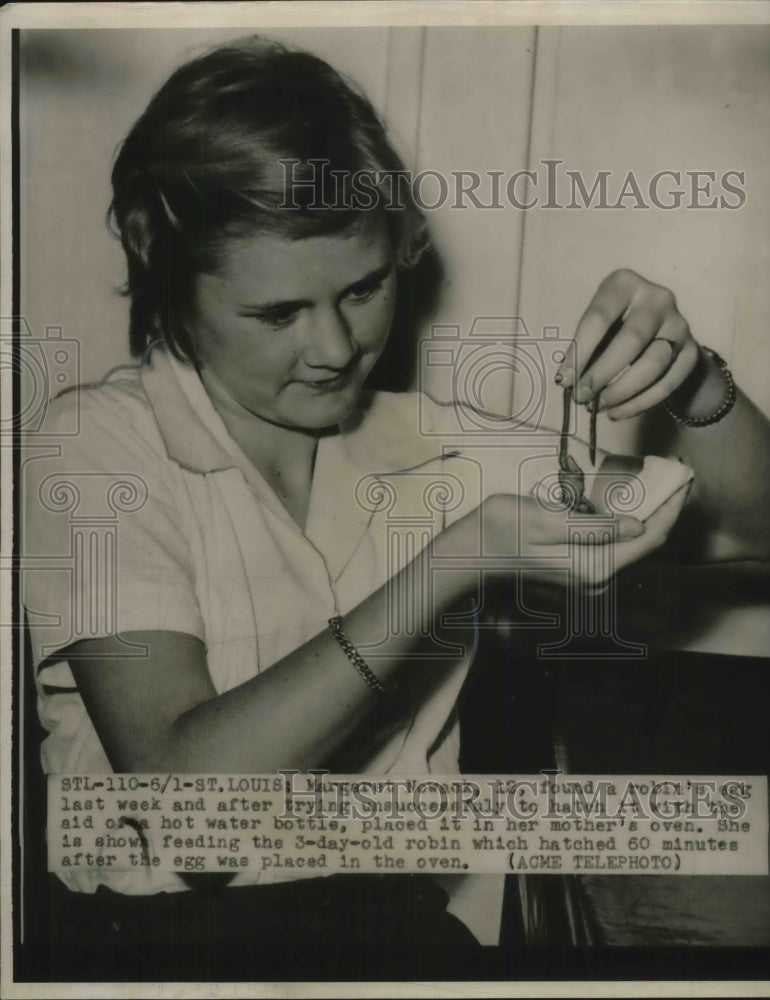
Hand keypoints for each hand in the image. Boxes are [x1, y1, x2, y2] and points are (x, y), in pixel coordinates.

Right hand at [441, 485, 689, 590]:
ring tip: (662, 483)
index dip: (672, 506)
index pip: (650, 537)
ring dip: (652, 515)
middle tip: (678, 473)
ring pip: (636, 546)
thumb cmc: (501, 530)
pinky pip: (620, 547)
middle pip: (649, 544)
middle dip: (667, 509)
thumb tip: (636, 526)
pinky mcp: (583, 570)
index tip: (683, 475)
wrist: (471, 552)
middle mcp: (599, 579)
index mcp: (594, 567)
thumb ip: (595, 527)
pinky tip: (634, 502)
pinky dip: (632, 524)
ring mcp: (591, 578)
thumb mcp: (546, 519)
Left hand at [557, 268, 700, 419]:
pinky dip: (639, 403)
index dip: (579, 352)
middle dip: (601, 374)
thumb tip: (568, 382)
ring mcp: (679, 324)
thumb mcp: (597, 328)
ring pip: (652, 364)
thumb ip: (584, 349)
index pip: (599, 318)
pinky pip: (667, 383)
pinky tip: (617, 412)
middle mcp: (657, 298)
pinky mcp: (692, 352)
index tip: (563, 381)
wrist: (660, 335)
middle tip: (581, 397)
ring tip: (597, 406)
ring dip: (621, 391)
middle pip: (630, 340)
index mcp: (625, 284)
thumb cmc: (614, 329)